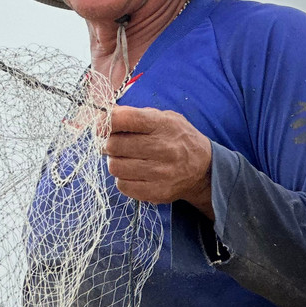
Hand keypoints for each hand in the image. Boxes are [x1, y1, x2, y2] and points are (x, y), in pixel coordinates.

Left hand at [104, 105, 214, 219]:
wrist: (204, 168)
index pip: (125, 119)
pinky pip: (123, 186)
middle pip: (114, 145)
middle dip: (108, 144)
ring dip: (114, 161)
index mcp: (163, 125)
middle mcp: (164, 149)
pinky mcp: (158, 192)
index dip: (106, 122)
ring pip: (115, 167)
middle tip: (113, 145)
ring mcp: (162, 173)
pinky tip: (132, 173)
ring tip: (123, 159)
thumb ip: (133, 114)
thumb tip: (104, 114)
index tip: (101, 126)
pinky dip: (122, 179)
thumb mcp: (162, 117)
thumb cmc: (176, 138)